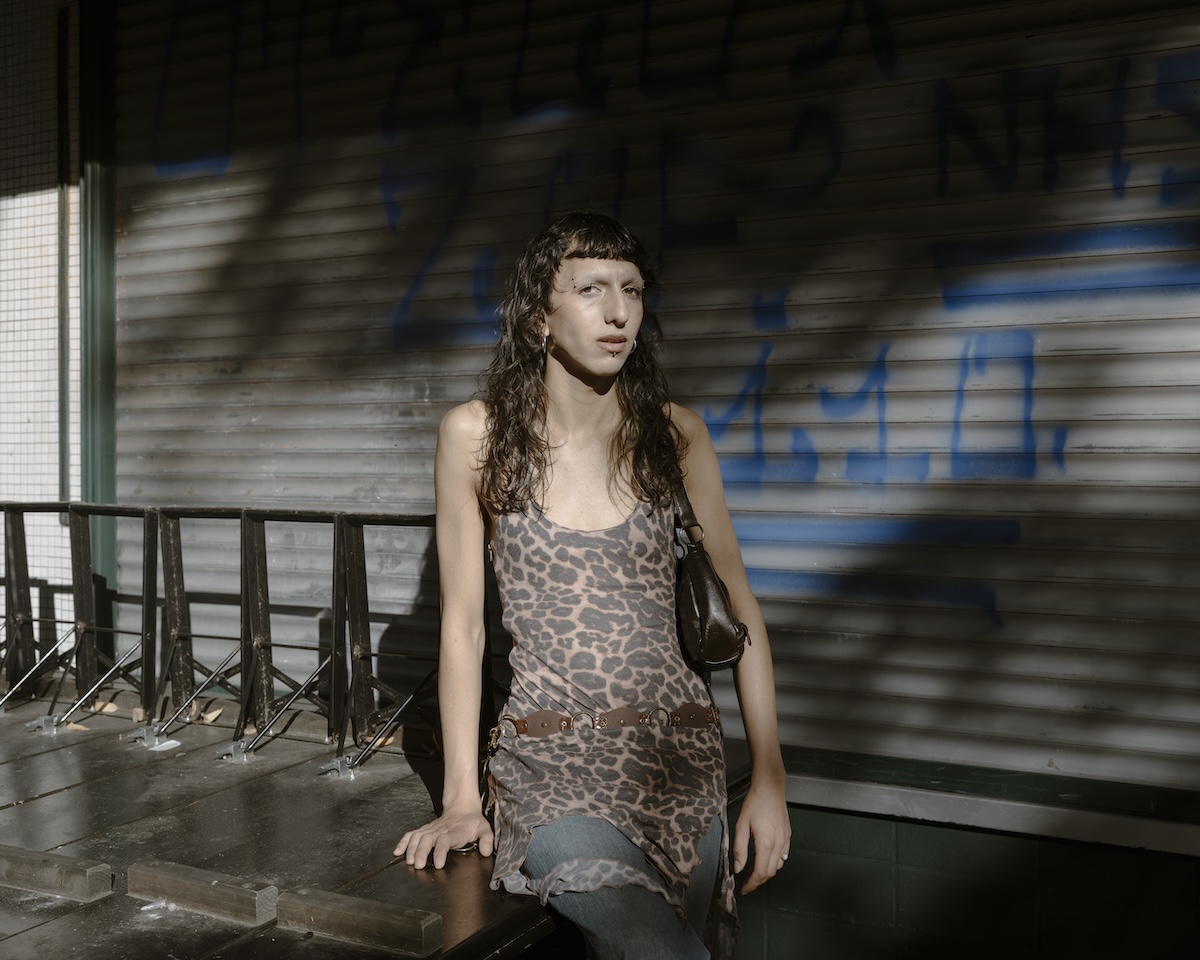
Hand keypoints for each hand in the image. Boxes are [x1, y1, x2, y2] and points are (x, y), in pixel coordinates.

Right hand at [393, 807, 494, 868]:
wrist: (462, 808)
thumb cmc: (473, 822)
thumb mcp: (485, 829)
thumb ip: (487, 839)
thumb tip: (487, 851)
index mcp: (455, 832)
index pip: (446, 840)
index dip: (440, 851)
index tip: (437, 863)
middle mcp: (440, 830)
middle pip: (427, 839)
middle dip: (421, 852)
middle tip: (418, 865)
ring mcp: (431, 829)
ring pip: (417, 837)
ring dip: (411, 849)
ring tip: (409, 861)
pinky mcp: (424, 829)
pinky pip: (411, 834)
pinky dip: (403, 842)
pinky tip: (397, 852)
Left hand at [732, 778, 790, 893]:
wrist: (770, 787)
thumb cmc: (755, 802)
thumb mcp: (741, 825)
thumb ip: (739, 849)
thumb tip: (737, 868)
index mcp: (765, 843)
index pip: (760, 873)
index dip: (751, 884)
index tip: (744, 889)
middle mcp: (778, 844)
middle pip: (770, 873)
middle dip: (758, 882)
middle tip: (746, 884)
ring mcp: (785, 841)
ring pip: (778, 866)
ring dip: (766, 873)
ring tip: (753, 873)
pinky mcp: (788, 836)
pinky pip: (783, 856)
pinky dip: (774, 864)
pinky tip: (765, 860)